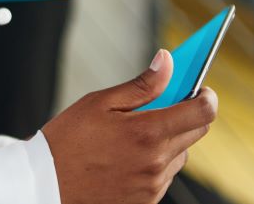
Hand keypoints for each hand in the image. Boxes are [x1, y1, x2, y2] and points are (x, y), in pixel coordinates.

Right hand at [40, 50, 217, 203]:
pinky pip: (165, 176)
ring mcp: (153, 185)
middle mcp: (157, 162)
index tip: (201, 89)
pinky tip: (129, 155)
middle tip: (164, 104)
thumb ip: (141, 84)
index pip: (202, 112)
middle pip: (197, 133)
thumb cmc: (67, 142)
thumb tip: (167, 63)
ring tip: (136, 133)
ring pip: (180, 155)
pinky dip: (157, 162)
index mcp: (147, 133)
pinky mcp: (146, 201)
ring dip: (170, 140)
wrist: (46, 185)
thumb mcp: (99, 102)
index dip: (207, 97)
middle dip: (188, 115)